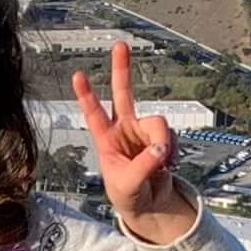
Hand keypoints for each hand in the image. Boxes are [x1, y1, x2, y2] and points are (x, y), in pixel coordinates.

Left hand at [71, 40, 195, 244]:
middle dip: (122, 69)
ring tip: (161, 165)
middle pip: (123, 93)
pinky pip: (171, 137)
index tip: (78, 76)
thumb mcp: (128, 184)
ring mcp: (143, 132)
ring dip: (164, 143)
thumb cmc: (127, 195)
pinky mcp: (161, 138)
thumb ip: (143, 166)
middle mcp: (124, 129)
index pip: (93, 113)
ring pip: (159, 123)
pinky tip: (167, 165)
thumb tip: (161, 147)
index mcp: (105, 139)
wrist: (148, 205)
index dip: (86, 95)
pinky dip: (172, 152)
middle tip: (120, 45)